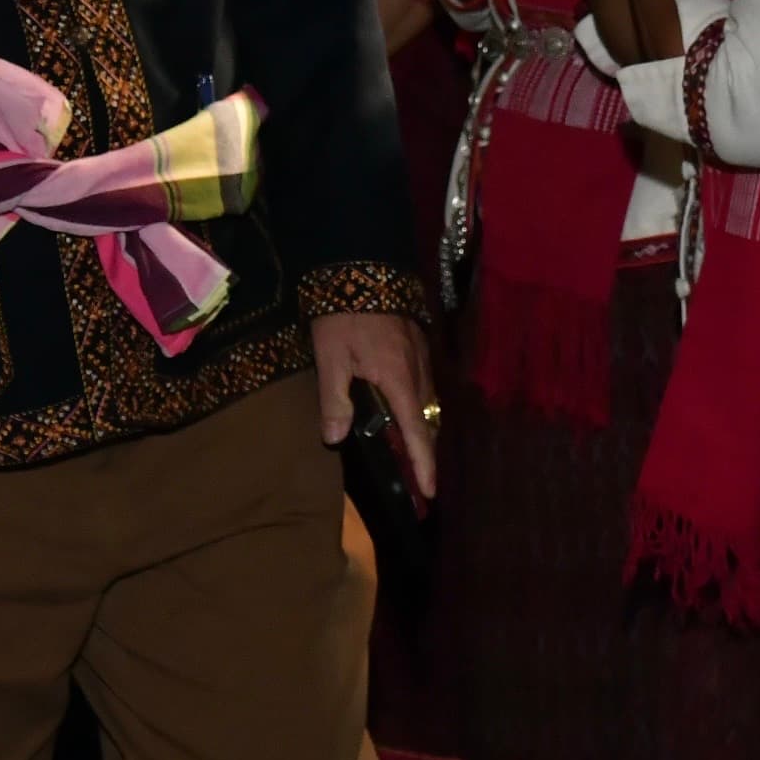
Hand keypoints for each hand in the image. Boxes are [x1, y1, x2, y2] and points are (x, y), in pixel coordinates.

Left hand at [311, 310, 438, 505]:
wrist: (362, 266)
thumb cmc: (343, 314)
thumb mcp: (330, 358)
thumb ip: (334, 399)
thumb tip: (335, 438)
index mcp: (399, 381)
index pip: (416, 433)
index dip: (423, 465)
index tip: (429, 493)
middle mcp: (418, 372)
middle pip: (427, 422)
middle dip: (423, 452)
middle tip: (416, 478)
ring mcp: (420, 357)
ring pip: (426, 404)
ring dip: (420, 429)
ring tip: (408, 449)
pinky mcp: (417, 344)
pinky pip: (422, 386)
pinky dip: (416, 407)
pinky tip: (401, 409)